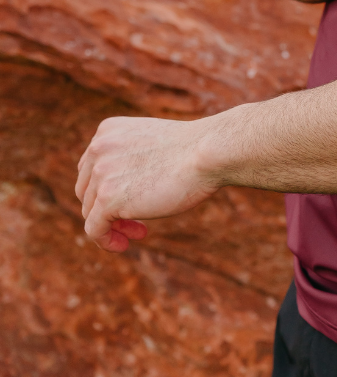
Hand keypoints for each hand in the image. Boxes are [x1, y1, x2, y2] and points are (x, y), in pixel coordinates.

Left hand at [75, 115, 216, 252]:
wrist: (209, 153)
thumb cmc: (193, 150)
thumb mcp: (151, 145)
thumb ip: (130, 158)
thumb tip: (121, 189)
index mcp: (107, 131)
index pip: (91, 168)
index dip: (107, 189)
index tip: (132, 200)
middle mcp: (98, 148)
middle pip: (87, 190)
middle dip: (108, 209)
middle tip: (136, 221)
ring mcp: (101, 173)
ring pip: (90, 211)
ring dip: (113, 225)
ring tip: (139, 232)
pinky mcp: (108, 199)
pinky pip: (94, 230)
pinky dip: (106, 241)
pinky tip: (124, 245)